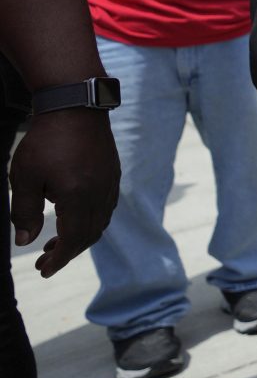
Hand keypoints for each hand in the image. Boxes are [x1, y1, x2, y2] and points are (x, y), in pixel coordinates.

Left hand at [9, 110, 119, 276]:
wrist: (75, 106)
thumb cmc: (45, 140)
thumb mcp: (24, 177)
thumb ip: (23, 211)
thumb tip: (25, 241)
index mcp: (78, 197)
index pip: (74, 239)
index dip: (59, 259)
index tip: (44, 271)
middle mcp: (100, 194)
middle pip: (89, 234)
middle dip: (68, 252)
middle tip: (44, 262)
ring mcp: (110, 183)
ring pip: (100, 222)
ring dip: (80, 237)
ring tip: (55, 243)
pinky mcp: (112, 174)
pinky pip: (106, 207)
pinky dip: (90, 221)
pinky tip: (73, 217)